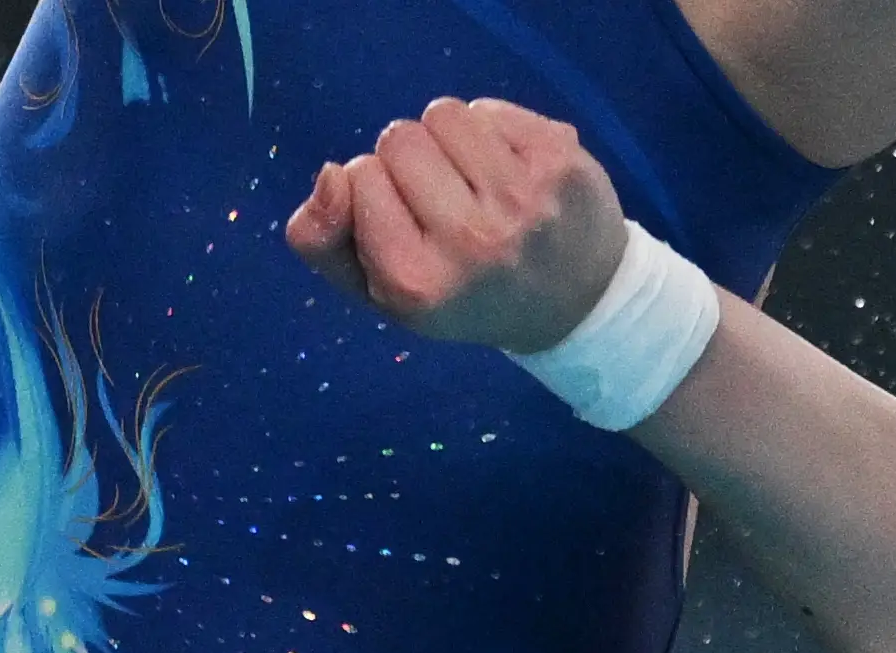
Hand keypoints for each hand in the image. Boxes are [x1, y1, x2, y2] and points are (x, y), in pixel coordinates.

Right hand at [285, 96, 628, 353]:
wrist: (572, 301)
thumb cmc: (461, 294)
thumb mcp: (379, 293)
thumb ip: (323, 242)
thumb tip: (328, 174)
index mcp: (415, 281)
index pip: (356, 177)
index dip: (371, 189)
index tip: (401, 220)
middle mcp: (469, 241)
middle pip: (397, 139)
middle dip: (408, 160)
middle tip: (440, 200)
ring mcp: (520, 197)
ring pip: (442, 113)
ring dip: (445, 138)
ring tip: (469, 178)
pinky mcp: (557, 158)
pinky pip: (487, 109)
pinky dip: (487, 130)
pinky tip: (505, 168)